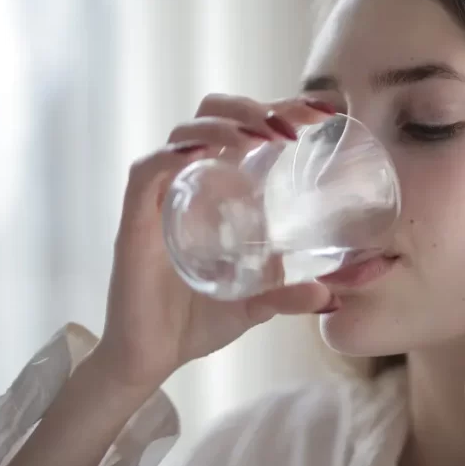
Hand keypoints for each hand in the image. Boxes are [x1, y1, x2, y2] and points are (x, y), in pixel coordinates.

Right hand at [93, 95, 335, 388]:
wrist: (151, 358)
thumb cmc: (198, 321)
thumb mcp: (257, 304)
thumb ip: (289, 295)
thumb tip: (329, 295)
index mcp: (220, 190)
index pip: (246, 128)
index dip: (281, 109)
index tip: (322, 112)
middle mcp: (190, 183)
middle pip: (213, 114)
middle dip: (253, 107)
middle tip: (293, 126)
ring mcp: (161, 198)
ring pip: (185, 133)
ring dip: (225, 124)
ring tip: (262, 136)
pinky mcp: (135, 219)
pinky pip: (148, 171)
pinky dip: (176, 154)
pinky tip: (206, 152)